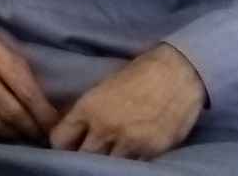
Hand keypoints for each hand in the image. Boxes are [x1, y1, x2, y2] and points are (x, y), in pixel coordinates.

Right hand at [0, 2, 58, 141]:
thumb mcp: (5, 47)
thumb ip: (22, 74)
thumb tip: (45, 106)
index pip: (25, 91)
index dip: (43, 113)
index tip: (53, 124)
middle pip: (10, 111)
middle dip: (30, 127)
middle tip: (41, 135)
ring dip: (13, 135)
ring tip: (23, 135)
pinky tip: (0, 134)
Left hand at [50, 44, 205, 159]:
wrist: (178, 72)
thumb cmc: (140, 73)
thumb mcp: (104, 88)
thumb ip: (88, 112)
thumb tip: (75, 129)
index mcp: (89, 108)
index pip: (60, 140)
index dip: (62, 143)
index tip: (69, 143)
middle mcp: (105, 128)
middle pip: (82, 157)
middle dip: (83, 154)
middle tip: (90, 150)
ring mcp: (129, 142)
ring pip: (107, 166)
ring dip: (108, 160)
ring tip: (112, 151)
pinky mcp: (152, 151)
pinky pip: (132, 166)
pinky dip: (130, 161)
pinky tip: (132, 152)